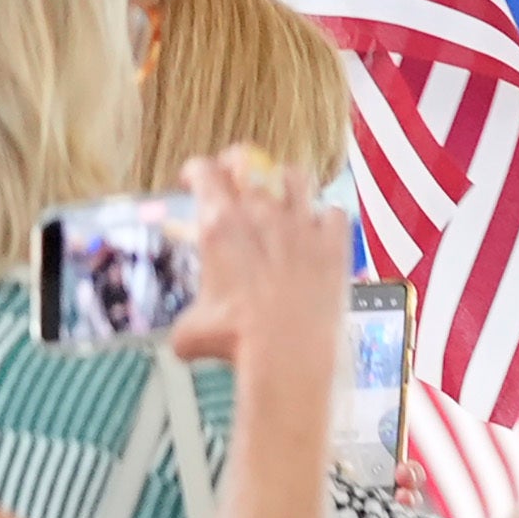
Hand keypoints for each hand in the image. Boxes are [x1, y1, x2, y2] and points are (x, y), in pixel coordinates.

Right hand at [165, 152, 349, 389]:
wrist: (286, 354)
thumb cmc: (237, 341)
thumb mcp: (194, 329)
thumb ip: (188, 321)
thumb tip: (183, 340)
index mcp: (218, 224)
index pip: (203, 170)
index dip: (197, 171)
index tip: (196, 180)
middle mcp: (259, 214)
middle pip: (248, 163)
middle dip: (238, 166)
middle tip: (238, 180)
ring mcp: (300, 226)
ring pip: (294, 176)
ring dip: (287, 181)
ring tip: (284, 195)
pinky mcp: (333, 246)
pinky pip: (335, 213)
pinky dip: (329, 219)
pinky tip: (323, 232)